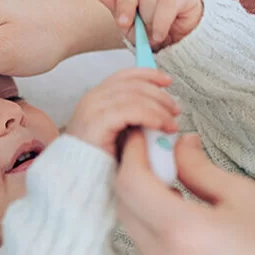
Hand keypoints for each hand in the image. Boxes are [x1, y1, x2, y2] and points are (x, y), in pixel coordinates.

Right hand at [65, 68, 179, 156]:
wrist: (79, 179)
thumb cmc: (99, 161)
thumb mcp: (120, 134)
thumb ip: (134, 118)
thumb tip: (163, 112)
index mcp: (97, 98)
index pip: (125, 76)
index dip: (149, 75)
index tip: (167, 81)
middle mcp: (93, 98)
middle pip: (133, 84)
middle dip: (159, 95)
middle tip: (175, 110)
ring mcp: (94, 108)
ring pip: (136, 95)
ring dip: (160, 108)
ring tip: (171, 123)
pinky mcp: (99, 121)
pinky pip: (133, 111)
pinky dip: (152, 116)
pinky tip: (161, 126)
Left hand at [93, 0, 203, 48]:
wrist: (180, 40)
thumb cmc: (149, 27)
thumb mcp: (128, 22)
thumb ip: (114, 5)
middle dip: (125, 3)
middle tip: (123, 24)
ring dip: (147, 18)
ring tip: (149, 33)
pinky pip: (168, 2)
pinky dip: (160, 23)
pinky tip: (158, 34)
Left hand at [114, 132, 254, 254]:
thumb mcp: (245, 198)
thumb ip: (200, 169)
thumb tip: (179, 147)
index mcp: (184, 232)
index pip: (132, 183)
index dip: (132, 154)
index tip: (143, 137)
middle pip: (125, 207)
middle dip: (135, 176)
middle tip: (157, 156)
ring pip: (136, 233)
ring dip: (146, 205)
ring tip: (177, 190)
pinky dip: (158, 232)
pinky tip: (186, 224)